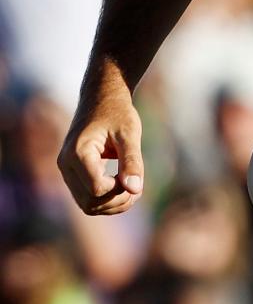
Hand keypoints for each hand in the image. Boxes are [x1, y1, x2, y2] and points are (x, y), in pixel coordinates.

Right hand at [57, 82, 143, 215]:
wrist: (101, 98)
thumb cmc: (117, 112)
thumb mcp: (129, 133)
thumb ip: (132, 160)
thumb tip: (135, 189)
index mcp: (77, 152)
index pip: (97, 188)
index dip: (119, 189)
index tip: (134, 174)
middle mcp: (65, 164)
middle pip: (90, 202)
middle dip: (117, 201)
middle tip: (137, 186)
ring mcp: (66, 171)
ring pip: (87, 205)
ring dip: (112, 204)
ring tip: (133, 188)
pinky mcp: (72, 174)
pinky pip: (86, 198)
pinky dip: (106, 200)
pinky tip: (123, 186)